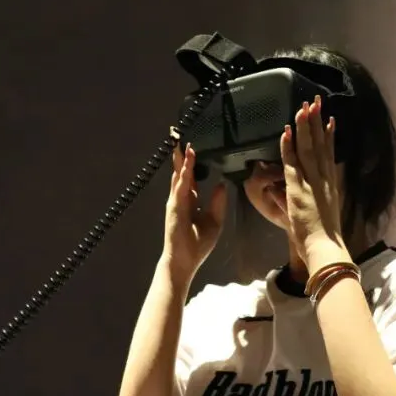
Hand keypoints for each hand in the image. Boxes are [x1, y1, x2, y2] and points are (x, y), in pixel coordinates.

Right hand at [162, 133, 227, 285]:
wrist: (185, 261)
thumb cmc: (197, 244)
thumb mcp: (215, 220)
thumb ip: (217, 202)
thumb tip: (220, 184)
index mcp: (190, 201)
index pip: (190, 176)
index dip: (190, 162)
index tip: (191, 146)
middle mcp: (181, 198)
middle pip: (181, 172)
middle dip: (180, 155)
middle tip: (177, 135)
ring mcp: (176, 202)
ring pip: (178, 176)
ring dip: (180, 160)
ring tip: (179, 143)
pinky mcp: (175, 209)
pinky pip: (180, 189)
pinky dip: (183, 176)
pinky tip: (186, 166)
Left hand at [280, 97, 350, 269]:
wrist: (324, 246)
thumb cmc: (319, 237)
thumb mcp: (306, 214)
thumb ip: (290, 200)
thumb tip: (275, 191)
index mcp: (329, 184)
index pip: (329, 154)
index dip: (329, 135)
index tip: (329, 119)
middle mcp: (323, 178)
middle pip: (321, 144)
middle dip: (317, 122)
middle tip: (316, 102)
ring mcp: (312, 181)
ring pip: (309, 148)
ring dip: (305, 126)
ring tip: (304, 107)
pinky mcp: (300, 187)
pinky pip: (293, 162)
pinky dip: (290, 146)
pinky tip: (286, 131)